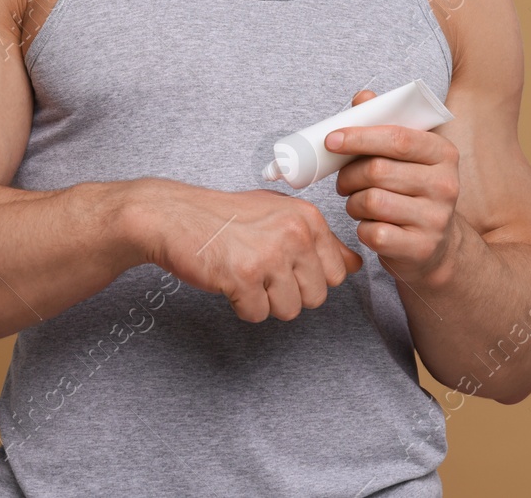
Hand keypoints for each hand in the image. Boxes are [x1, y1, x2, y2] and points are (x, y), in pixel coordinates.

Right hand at [132, 179, 362, 322]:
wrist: (174, 216)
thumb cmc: (227, 217)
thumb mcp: (281, 214)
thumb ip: (320, 240)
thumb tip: (355, 265)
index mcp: (308, 218)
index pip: (339, 273)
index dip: (312, 278)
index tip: (288, 267)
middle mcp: (294, 234)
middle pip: (317, 297)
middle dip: (290, 294)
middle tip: (263, 273)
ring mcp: (269, 255)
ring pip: (289, 310)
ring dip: (266, 302)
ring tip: (246, 275)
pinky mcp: (242, 277)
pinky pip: (257, 315)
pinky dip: (242, 307)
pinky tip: (230, 281)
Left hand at [330, 89, 462, 282]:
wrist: (436, 245)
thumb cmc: (413, 192)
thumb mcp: (407, 157)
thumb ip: (385, 124)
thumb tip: (363, 98)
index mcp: (443, 154)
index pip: (398, 138)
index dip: (360, 137)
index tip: (331, 139)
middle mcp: (446, 184)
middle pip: (378, 170)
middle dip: (349, 174)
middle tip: (343, 181)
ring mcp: (436, 218)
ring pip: (371, 201)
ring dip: (353, 202)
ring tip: (358, 203)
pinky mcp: (420, 248)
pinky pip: (372, 232)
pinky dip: (361, 228)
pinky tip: (370, 224)